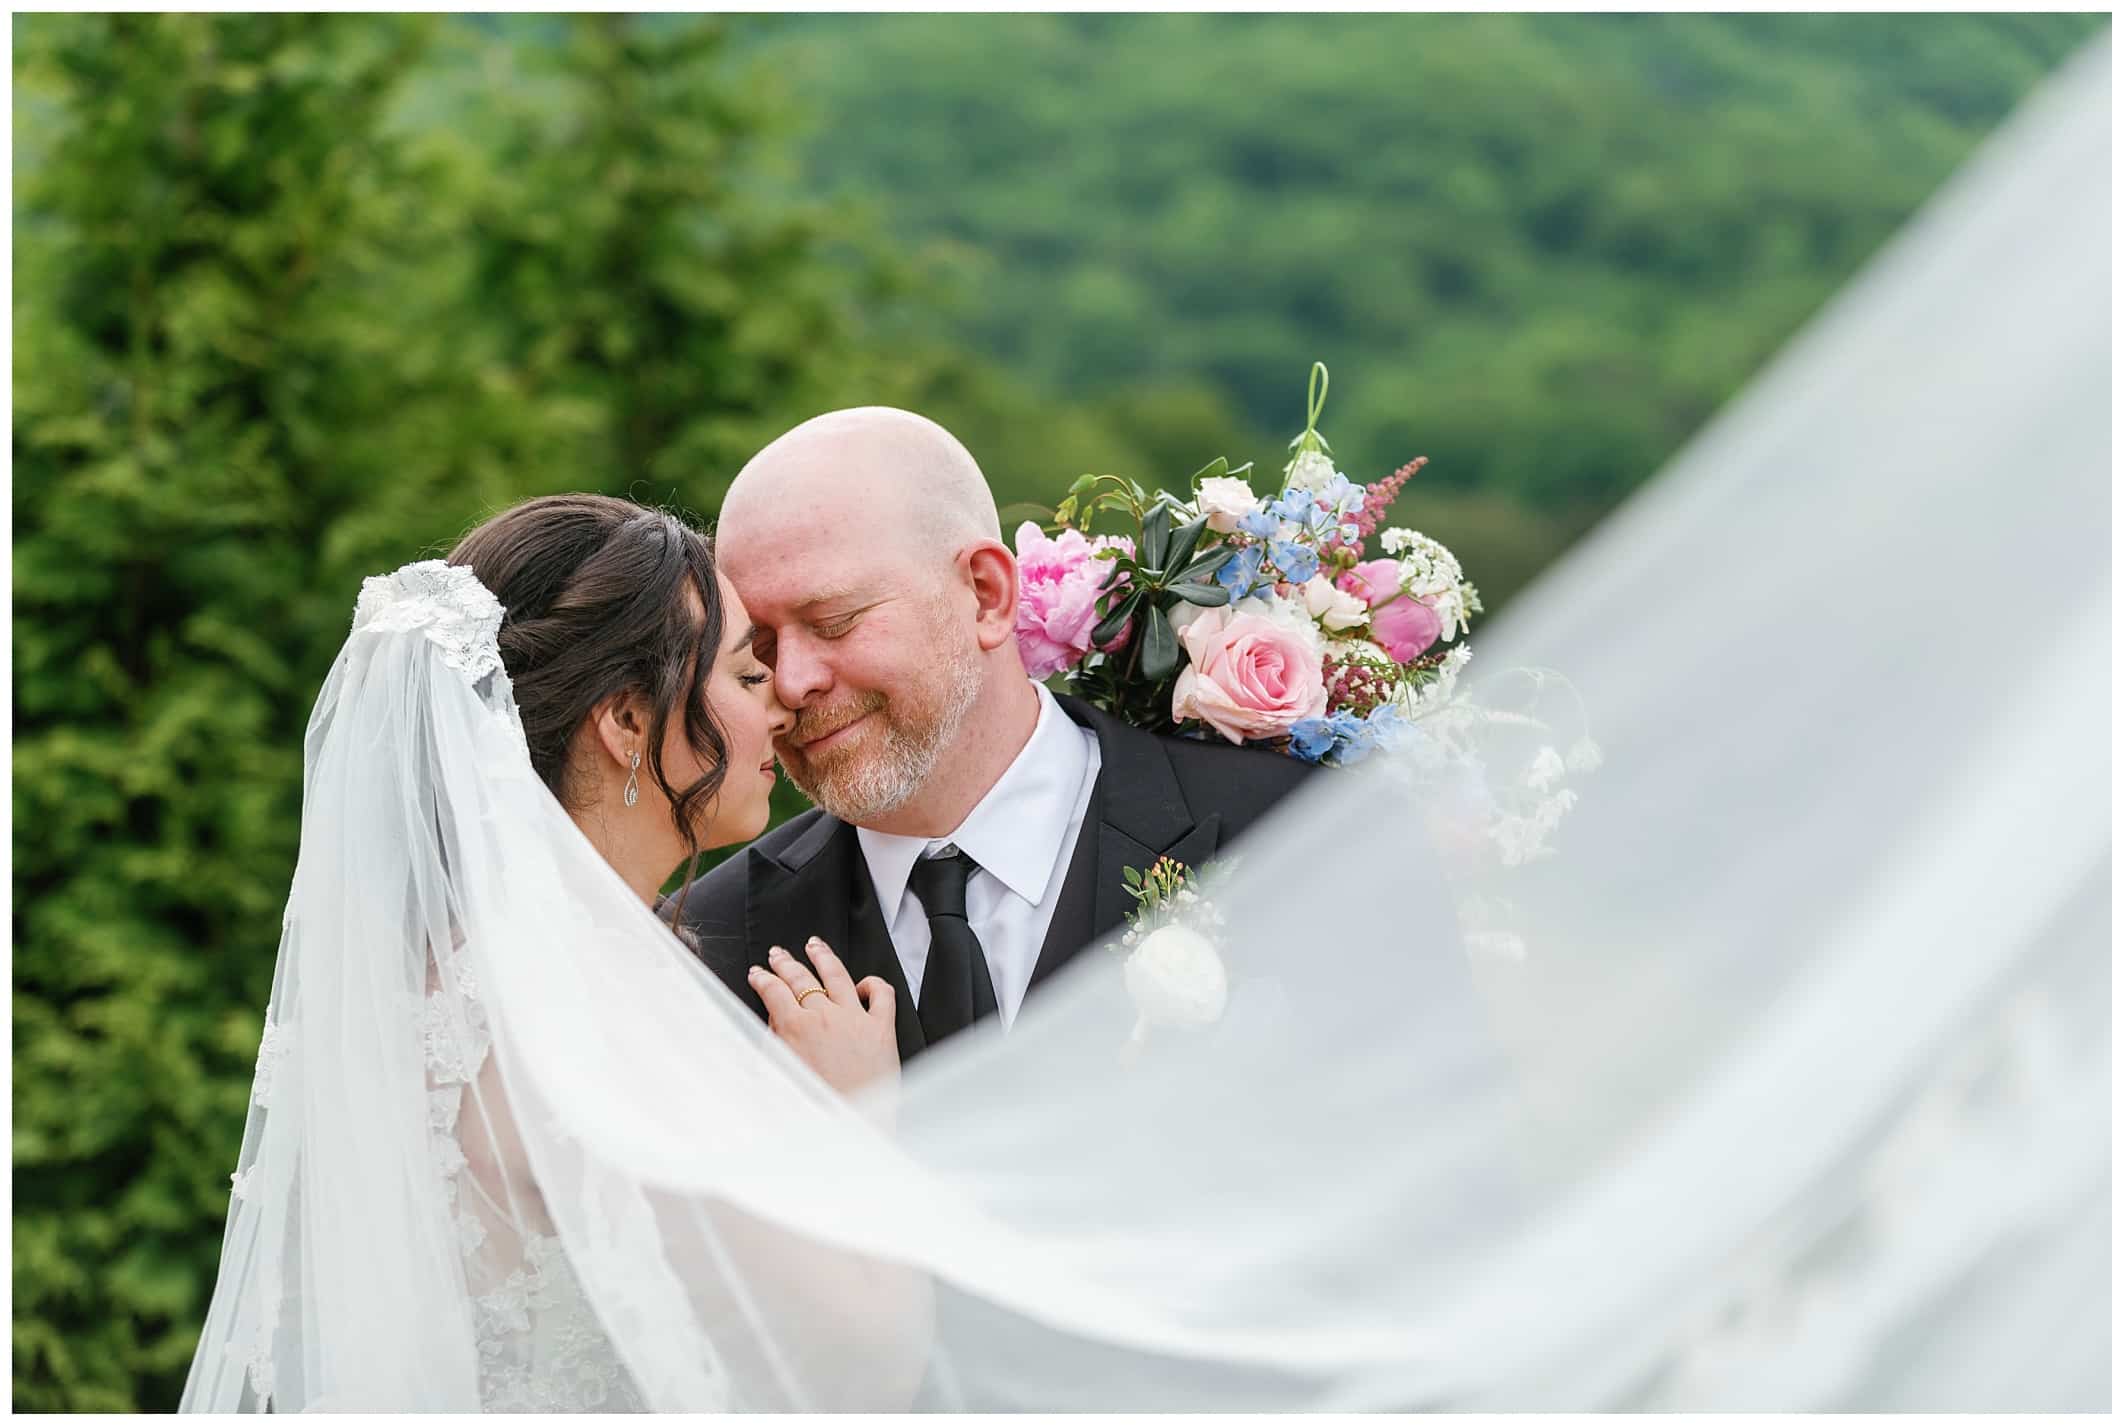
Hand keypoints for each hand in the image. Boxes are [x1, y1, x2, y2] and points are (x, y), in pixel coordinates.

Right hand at [748, 938, 899, 1097]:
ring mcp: (856, 1018)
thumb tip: (773, 1020)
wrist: (852, 1126)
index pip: (774, 991)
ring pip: (837, 974)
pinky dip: (872, 984)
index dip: (763, 978)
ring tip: (815, 945)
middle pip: (801, 978)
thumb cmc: (815, 1106)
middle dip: (786, 962)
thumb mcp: (780, 1072)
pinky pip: (881, 994)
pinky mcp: (882, 1028)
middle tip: (778, 954)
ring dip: (823, 956)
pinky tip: (863, 983)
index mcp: (796, 1029)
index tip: (758, 973)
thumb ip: (774, 1042)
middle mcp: (825, 1017)